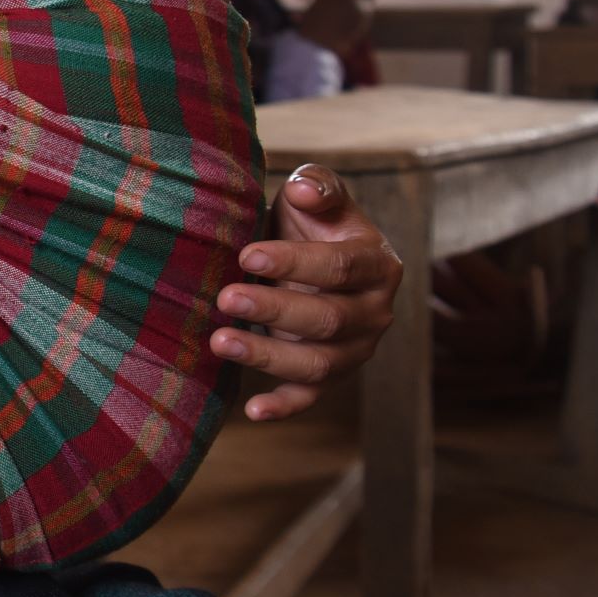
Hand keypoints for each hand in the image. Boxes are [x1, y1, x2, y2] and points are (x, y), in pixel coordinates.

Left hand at [211, 165, 400, 420]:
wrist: (309, 258)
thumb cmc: (310, 224)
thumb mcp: (317, 197)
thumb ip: (319, 186)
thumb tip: (303, 191)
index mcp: (377, 264)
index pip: (340, 267)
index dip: (295, 262)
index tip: (248, 256)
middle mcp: (375, 312)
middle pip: (328, 319)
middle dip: (275, 310)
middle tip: (226, 298)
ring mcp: (355, 349)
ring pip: (318, 363)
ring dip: (269, 357)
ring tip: (220, 342)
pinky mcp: (330, 375)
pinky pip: (310, 397)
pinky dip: (284, 407)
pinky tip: (251, 410)